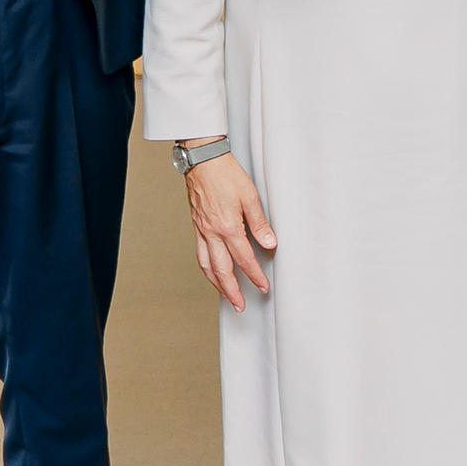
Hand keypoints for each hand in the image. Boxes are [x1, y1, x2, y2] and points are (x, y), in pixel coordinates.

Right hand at [181, 147, 276, 308]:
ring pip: (207, 266)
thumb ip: (260, 223)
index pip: (244, 258)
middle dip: (232, 291)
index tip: (263, 287)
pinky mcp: (196, 226)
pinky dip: (206, 268)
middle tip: (240, 305)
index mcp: (228, 226)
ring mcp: (201, 230)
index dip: (255, 275)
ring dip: (217, 284)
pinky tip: (211, 272)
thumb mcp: (250, 196)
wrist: (203, 160)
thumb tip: (270, 244)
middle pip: (222, 270)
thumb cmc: (226, 174)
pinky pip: (199, 254)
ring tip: (226, 296)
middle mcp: (212, 232)